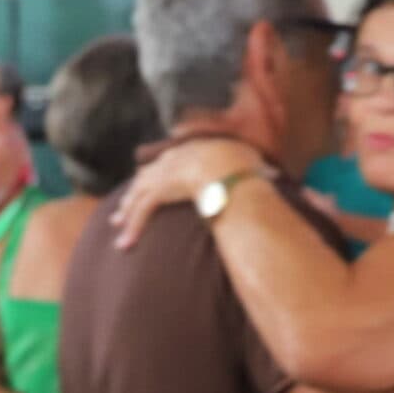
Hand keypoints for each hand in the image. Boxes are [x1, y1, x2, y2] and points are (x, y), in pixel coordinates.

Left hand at [108, 138, 266, 249]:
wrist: (237, 172)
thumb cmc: (250, 169)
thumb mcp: (255, 164)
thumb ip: (258, 169)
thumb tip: (275, 176)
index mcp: (196, 150)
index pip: (170, 162)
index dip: (159, 175)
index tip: (150, 184)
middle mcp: (177, 157)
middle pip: (148, 176)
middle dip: (134, 194)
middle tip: (123, 210)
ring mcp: (167, 172)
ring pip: (140, 193)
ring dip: (127, 213)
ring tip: (118, 230)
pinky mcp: (162, 189)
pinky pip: (142, 209)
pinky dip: (132, 226)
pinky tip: (125, 242)